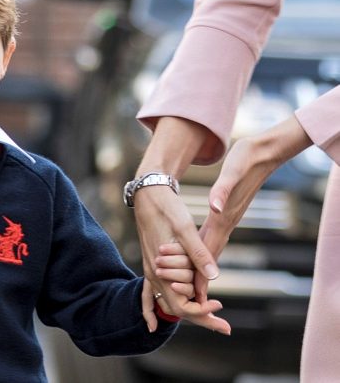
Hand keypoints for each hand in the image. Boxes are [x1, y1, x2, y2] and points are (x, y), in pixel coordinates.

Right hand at [135, 186, 229, 334]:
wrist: (148, 194)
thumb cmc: (168, 209)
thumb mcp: (185, 229)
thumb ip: (198, 254)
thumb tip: (214, 277)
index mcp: (162, 270)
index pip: (181, 305)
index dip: (201, 311)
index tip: (220, 306)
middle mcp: (154, 275)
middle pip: (176, 309)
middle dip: (201, 319)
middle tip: (226, 328)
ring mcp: (151, 271)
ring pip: (168, 302)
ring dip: (189, 313)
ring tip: (212, 320)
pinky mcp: (151, 264)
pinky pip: (147, 294)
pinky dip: (150, 310)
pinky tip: (153, 324)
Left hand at [194, 116, 311, 297]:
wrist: (263, 151)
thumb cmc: (246, 159)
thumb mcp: (232, 172)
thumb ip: (222, 191)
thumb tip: (215, 207)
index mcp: (225, 215)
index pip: (210, 250)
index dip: (201, 273)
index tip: (195, 295)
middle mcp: (227, 220)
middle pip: (210, 255)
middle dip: (199, 277)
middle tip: (188, 299)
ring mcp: (229, 217)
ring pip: (212, 247)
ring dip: (199, 265)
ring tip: (188, 284)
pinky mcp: (228, 212)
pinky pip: (214, 235)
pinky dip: (204, 249)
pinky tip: (196, 254)